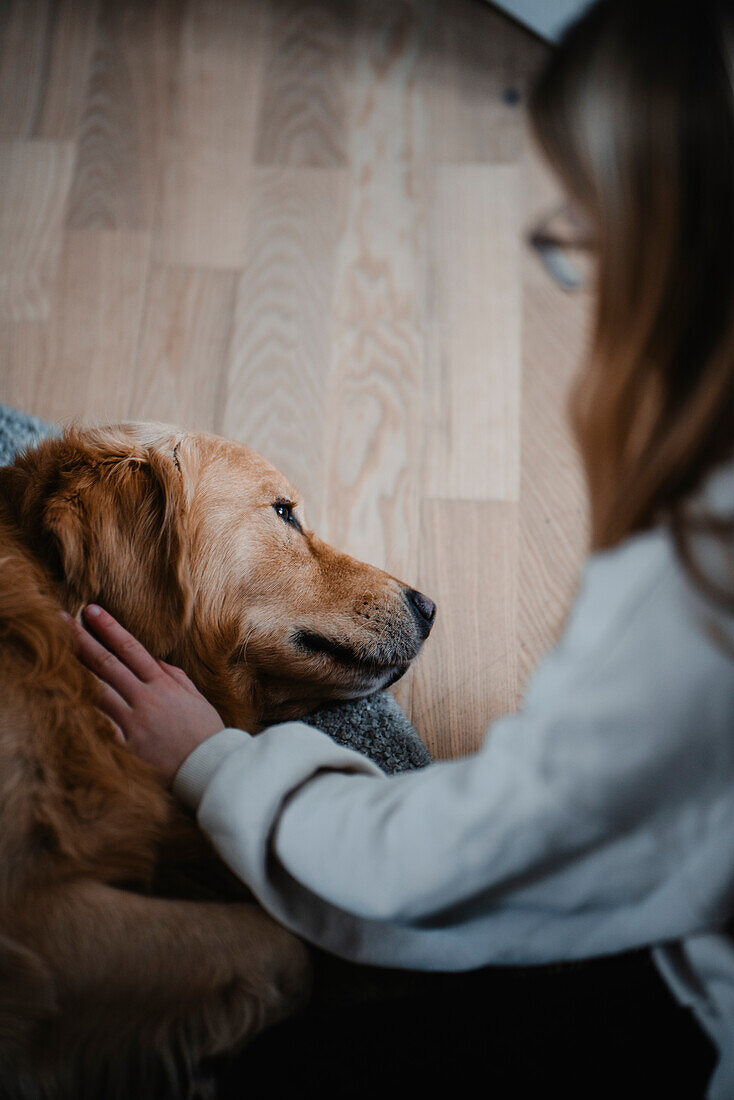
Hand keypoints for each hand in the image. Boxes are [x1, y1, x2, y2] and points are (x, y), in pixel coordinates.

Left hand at [64, 605, 224, 785]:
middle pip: (106, 663)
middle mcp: (145, 699)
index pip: (130, 648)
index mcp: (162, 685)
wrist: (209, 770)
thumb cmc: (205, 734)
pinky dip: (80, 712)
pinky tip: (60, 698)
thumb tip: (153, 660)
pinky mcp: (125, 747)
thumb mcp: (196, 698)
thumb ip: (174, 676)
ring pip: (96, 690)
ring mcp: (133, 723)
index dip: (109, 627)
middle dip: (82, 639)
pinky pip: (97, 725)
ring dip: (73, 669)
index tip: (91, 610)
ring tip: (53, 652)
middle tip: (59, 620)